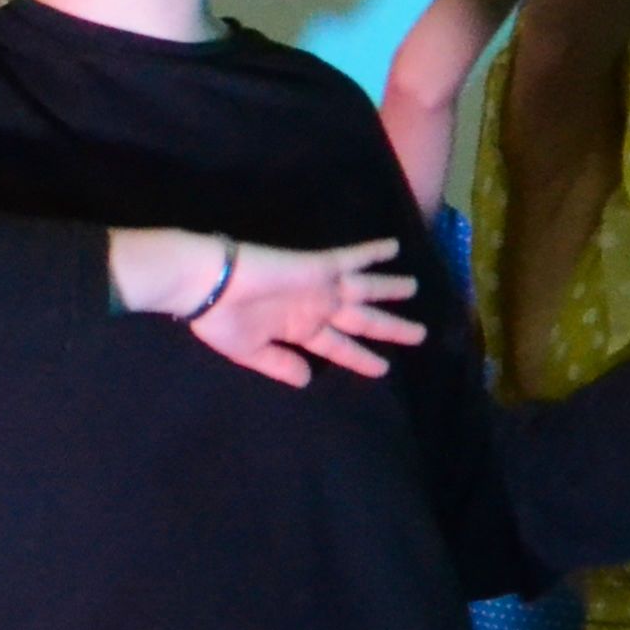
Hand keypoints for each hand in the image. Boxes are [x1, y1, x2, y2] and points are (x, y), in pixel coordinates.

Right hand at [184, 237, 426, 386]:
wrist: (209, 284)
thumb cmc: (223, 320)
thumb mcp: (251, 352)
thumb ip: (281, 364)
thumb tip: (307, 381)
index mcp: (300, 330)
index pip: (340, 347)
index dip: (362, 358)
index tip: (382, 368)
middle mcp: (316, 308)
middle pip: (363, 320)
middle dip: (391, 328)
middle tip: (420, 334)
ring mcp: (320, 286)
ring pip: (365, 289)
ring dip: (390, 289)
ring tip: (415, 289)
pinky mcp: (319, 265)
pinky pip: (352, 257)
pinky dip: (373, 252)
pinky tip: (394, 247)